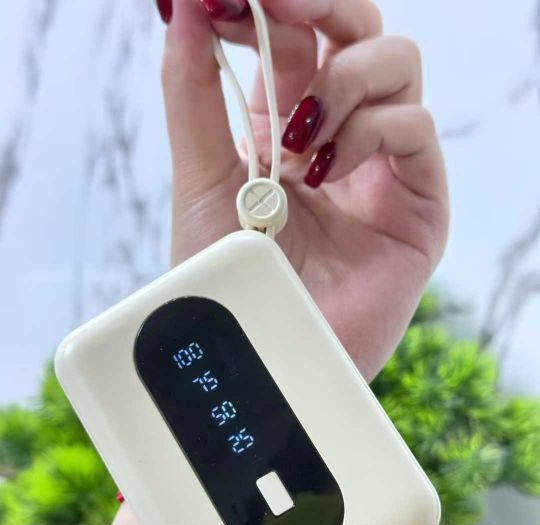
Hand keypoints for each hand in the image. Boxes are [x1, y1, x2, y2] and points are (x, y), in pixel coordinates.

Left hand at [160, 0, 448, 381]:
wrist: (262, 353)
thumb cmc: (230, 279)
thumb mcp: (199, 177)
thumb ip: (192, 92)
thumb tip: (182, 4)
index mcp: (285, 127)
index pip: (297, 35)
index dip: (271, 4)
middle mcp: (338, 138)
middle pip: (358, 31)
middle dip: (323, 6)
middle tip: (280, 6)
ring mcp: (381, 169)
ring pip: (397, 65)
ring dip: (343, 81)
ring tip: (298, 140)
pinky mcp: (417, 207)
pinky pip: (417, 131)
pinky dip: (372, 132)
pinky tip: (329, 171)